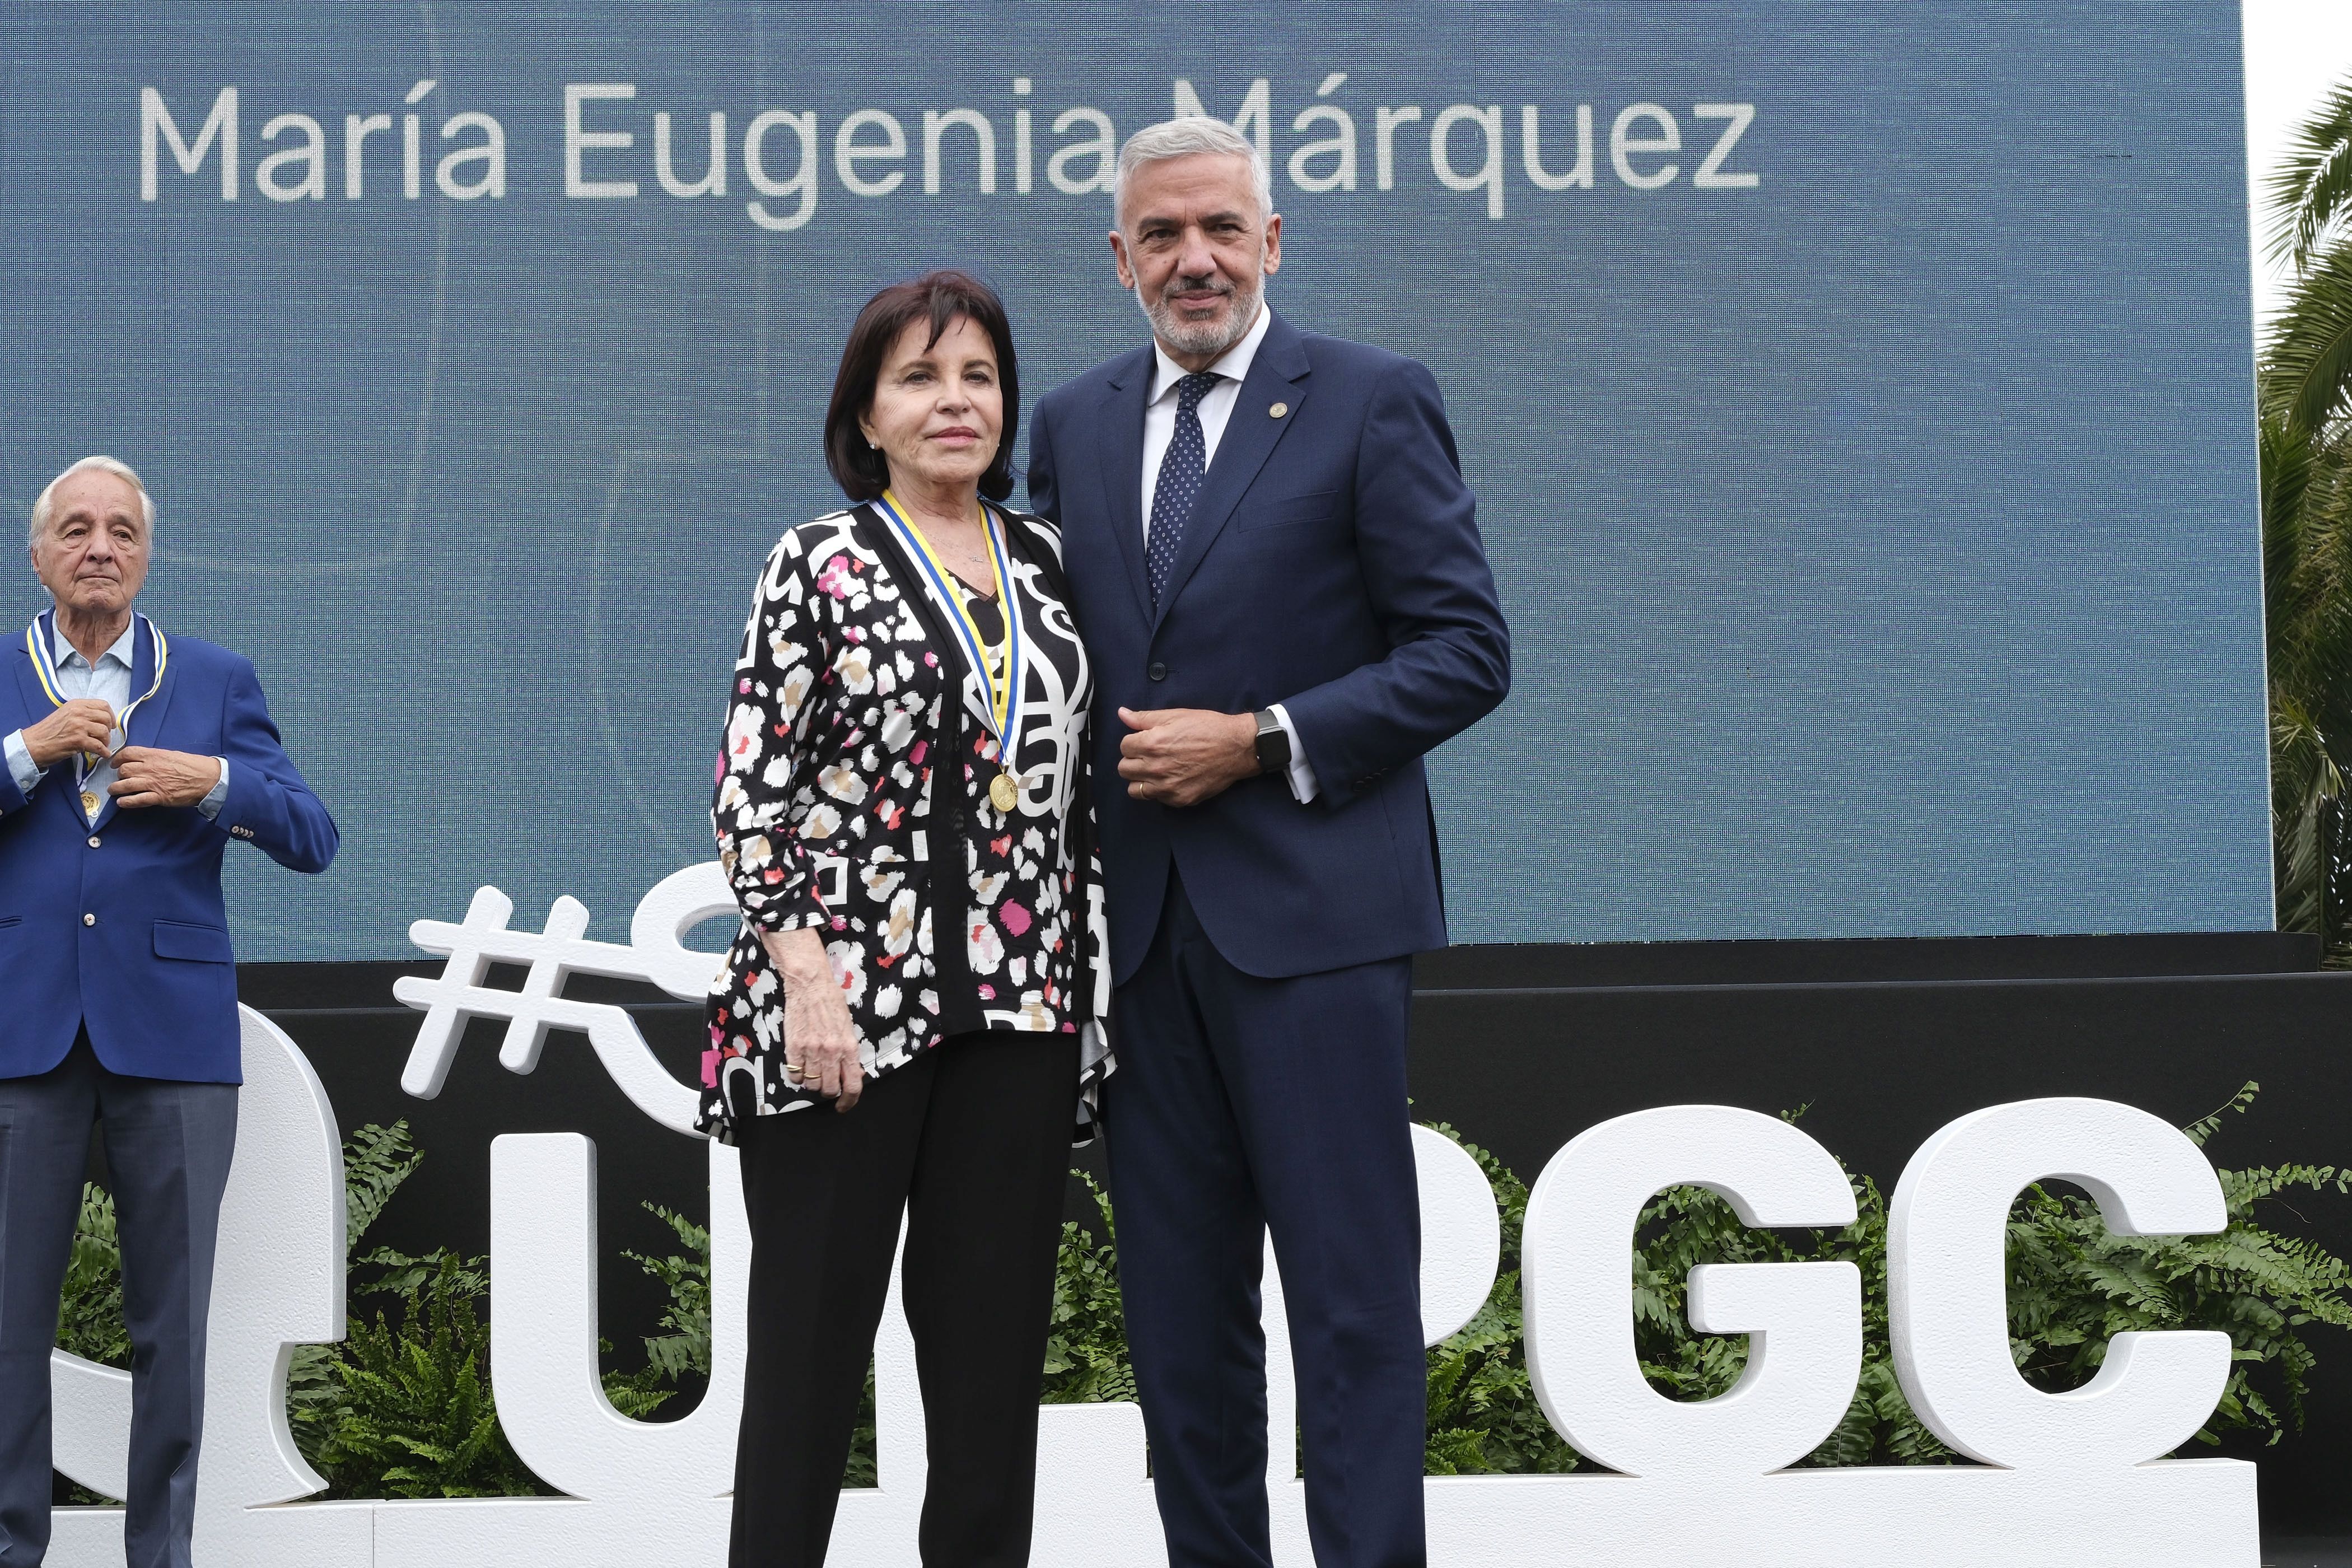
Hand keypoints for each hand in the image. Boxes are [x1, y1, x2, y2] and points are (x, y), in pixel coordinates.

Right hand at [20, 699, 115, 769]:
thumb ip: (82, 713)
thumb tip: (101, 719)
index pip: (103, 705)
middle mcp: (78, 712)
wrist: (32, 744)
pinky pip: (99, 746)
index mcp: (76, 705)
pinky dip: (103, 752)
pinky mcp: (78, 740)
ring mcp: (78, 726)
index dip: (110, 715)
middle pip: (106, 718)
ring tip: (100, 746)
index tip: (110, 724)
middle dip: (109, 729)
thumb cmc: (48, 732)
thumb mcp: (65, 714)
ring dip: (105, 741)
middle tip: (105, 737)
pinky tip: (102, 754)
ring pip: (104, 732)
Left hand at [107, 747, 222, 809]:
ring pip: (125, 785)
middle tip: (119, 778)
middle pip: (123, 770)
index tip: (115, 763)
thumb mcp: (173, 755)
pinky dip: (126, 802)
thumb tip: (145, 760)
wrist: (208, 779)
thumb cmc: (195, 765)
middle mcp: (150, 768)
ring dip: (116, 789)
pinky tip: (122, 802)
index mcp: (154, 755)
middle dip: (118, 775)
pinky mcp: (159, 797)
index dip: (117, 759)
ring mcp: (153, 783)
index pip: (127, 753)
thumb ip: (156, 757)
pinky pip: (137, 800)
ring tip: (113, 791)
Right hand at [760, 928, 865, 1110]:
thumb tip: (853, 1073)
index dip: (849, 1101)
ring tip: (813, 1070)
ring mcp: (810, 1050)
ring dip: (812, 1082)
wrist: (809, 984)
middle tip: (827, 1083)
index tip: (843, 1106)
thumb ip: (850, 1052)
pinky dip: (797, 1076)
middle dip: (829, 1091)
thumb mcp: (849, 1027)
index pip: (853, 1085)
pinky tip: (801, 1066)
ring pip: (811, 1085)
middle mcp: (831, 1052)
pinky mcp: (792, 1047)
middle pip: (829, 1089)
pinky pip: (794, 1075)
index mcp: (849, 1047)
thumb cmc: (832, 1002)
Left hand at [1117, 706, 1259, 806]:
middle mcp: (1156, 768)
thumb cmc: (1207, 727)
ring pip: (1134, 789)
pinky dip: (1159, 790)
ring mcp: (1167, 787)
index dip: (1134, 741)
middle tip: (1149, 755)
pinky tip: (1172, 778)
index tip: (1145, 740)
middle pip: (1124, 769)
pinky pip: (1156, 799)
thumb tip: (1122, 714)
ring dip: (1141, 779)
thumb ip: (1144, 718)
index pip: (1124, 747)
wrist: (1236, 748)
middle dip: (1133, 760)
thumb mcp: (1175, 715)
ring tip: (1155, 770)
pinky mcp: (1179, 799)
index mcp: (1152, 744)